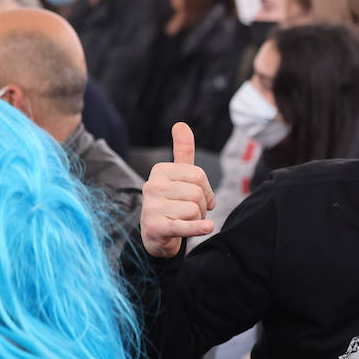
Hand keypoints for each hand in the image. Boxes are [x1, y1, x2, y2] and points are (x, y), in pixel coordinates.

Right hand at [140, 122, 215, 257]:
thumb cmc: (172, 201)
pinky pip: (184, 225)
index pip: (199, 175)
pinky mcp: (155, 227)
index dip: (206, 190)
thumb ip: (182, 151)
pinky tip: (207, 228)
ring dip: (197, 219)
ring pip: (194, 210)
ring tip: (185, 221)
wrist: (156, 234)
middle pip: (197, 193)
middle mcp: (152, 186)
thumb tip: (181, 124)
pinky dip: (198, 228)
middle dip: (202, 206)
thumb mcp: (178, 175)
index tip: (200, 198)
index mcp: (160, 170)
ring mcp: (151, 207)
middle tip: (191, 212)